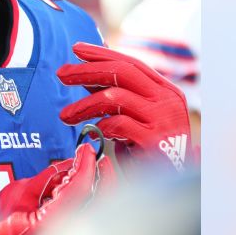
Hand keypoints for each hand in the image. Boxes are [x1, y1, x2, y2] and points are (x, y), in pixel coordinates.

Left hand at [57, 42, 194, 171]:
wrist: (174, 185)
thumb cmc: (150, 152)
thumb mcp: (136, 117)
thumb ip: (117, 95)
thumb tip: (88, 72)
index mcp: (166, 91)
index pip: (131, 64)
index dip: (102, 55)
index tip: (76, 49)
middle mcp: (168, 100)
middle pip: (122, 73)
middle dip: (87, 70)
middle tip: (61, 73)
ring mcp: (163, 119)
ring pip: (115, 97)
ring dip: (84, 105)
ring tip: (65, 115)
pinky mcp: (154, 140)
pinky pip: (118, 124)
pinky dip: (100, 126)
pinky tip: (92, 132)